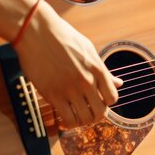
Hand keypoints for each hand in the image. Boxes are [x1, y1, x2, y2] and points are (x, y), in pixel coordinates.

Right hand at [14, 2, 121, 128]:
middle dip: (96, 115)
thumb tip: (119, 83)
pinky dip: (69, 123)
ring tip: (77, 115)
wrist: (36, 31)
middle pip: (101, 112)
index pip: (112, 98)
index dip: (107, 102)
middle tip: (88, 112)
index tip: (99, 100)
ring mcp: (70, 89)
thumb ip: (103, 71)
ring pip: (85, 119)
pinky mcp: (52, 94)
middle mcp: (86, 81)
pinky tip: (66, 117)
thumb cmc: (62, 37)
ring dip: (83, 121)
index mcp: (97, 68)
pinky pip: (68, 119)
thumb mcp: (88, 50)